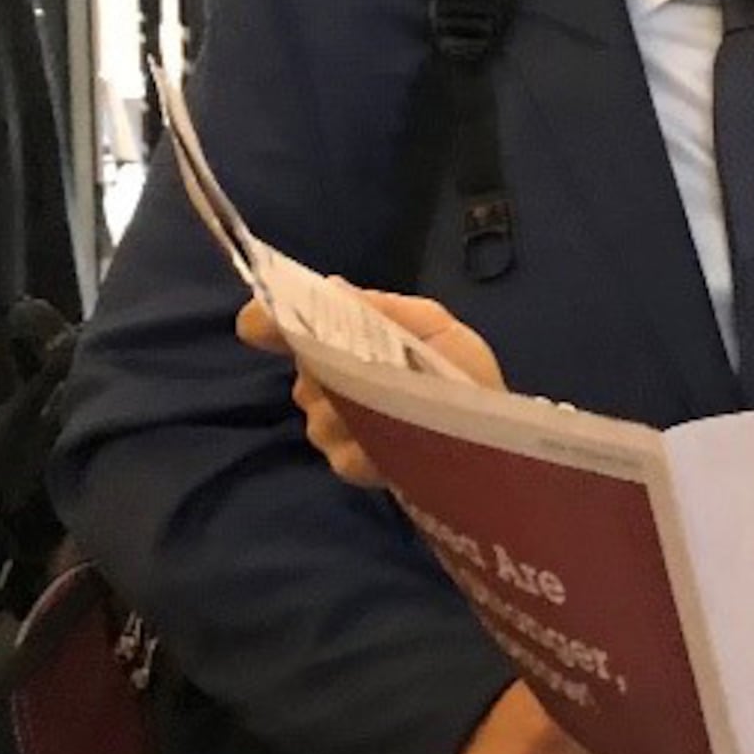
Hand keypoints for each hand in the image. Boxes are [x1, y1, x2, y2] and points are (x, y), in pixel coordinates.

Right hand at [234, 291, 505, 497]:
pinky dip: (365, 452)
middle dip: (327, 374)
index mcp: (356, 340)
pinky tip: (392, 450)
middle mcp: (340, 381)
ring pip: (316, 417)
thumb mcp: (434, 331)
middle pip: (303, 374)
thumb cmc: (467, 378)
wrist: (498, 442)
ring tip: (393, 417)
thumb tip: (331, 287)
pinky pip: (339, 456)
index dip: (272, 323)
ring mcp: (343, 427)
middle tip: (368, 379)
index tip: (255, 327)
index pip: (296, 326)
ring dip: (350, 416)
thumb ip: (383, 310)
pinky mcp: (357, 466)